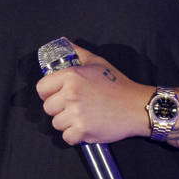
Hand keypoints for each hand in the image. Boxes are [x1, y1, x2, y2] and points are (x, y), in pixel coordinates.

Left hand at [36, 41, 151, 145]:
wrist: (137, 106)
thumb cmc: (118, 84)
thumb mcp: (97, 62)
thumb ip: (78, 52)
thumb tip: (64, 41)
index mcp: (71, 76)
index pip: (41, 88)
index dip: (48, 93)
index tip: (57, 95)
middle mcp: (71, 94)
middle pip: (48, 108)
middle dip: (59, 109)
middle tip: (75, 107)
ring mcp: (76, 113)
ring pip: (56, 123)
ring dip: (67, 123)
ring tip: (83, 117)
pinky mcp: (83, 130)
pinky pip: (66, 137)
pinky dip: (75, 136)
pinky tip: (86, 128)